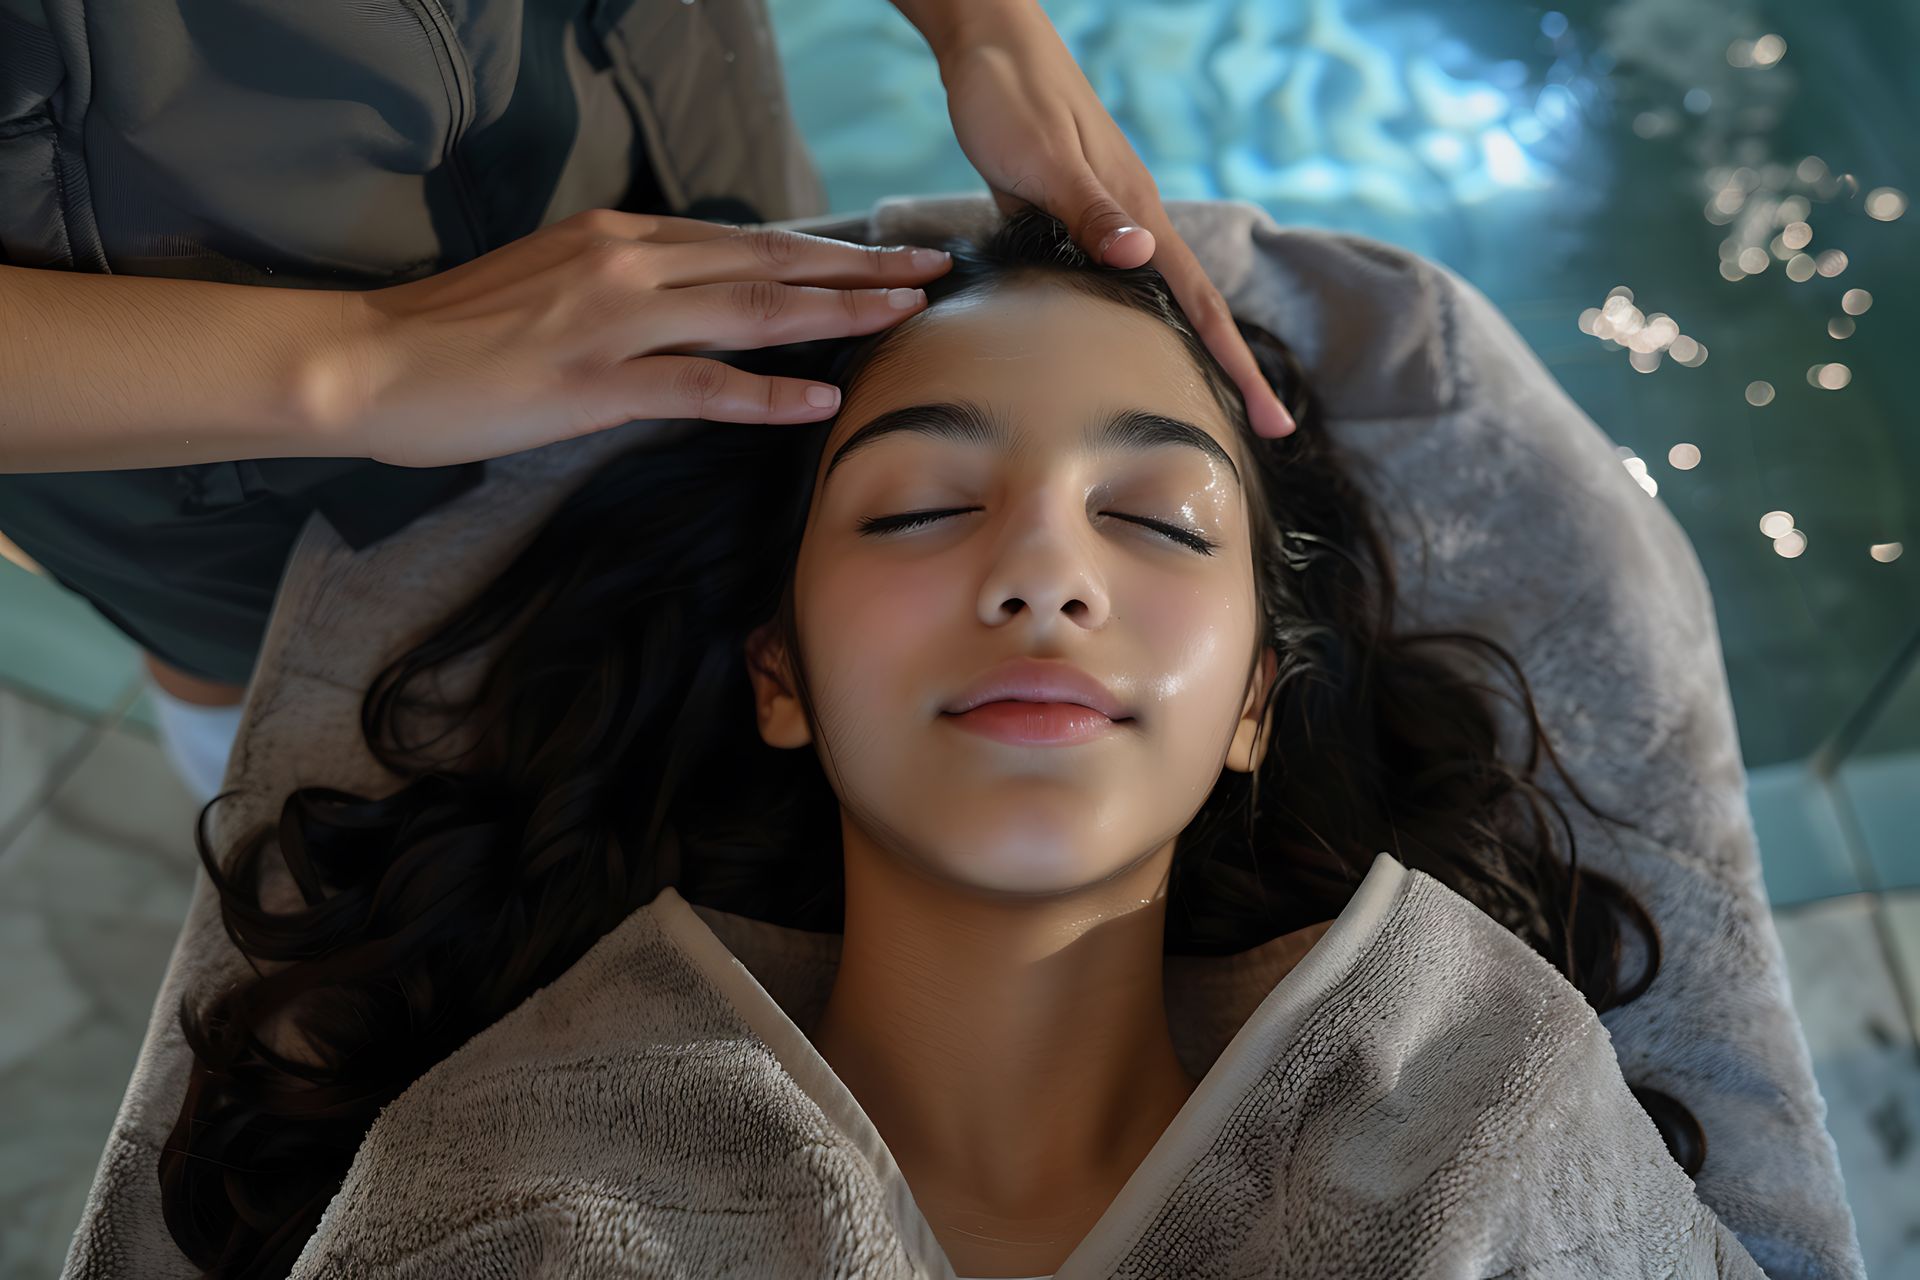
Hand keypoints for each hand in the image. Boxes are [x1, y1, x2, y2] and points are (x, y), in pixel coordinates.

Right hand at [307, 208, 952, 467]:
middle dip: (858, 268)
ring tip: (904, 319)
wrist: (370, 362)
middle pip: (768, 263)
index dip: (823, 249)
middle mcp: (627, 264)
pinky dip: (764, 393)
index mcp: (620, 240)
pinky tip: (818, 402)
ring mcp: (612, 321)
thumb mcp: (552, 285)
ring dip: (835, 315)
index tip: (884, 255)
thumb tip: (689, 307)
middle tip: (929, 271)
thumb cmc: (456, 336)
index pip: (745, 241)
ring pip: (750, 311)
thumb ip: (625, 288)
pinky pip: (699, 386)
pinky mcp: (593, 381)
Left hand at [931, 4, 1295, 437]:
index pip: (1201, 305)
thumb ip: (1090, 210)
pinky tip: (1115, 354)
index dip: (1237, 365)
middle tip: (1263, 432)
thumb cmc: (1009, 97)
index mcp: (1138, 211)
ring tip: (1200, 407)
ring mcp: (1104, 220)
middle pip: (1192, 311)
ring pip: (1151, 302)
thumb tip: (1143, 255)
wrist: (985, 41)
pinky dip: (1124, 326)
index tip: (1272, 419)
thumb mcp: (1045, 158)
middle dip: (1228, 371)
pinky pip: (1106, 287)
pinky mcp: (1069, 218)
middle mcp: (1133, 222)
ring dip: (1181, 352)